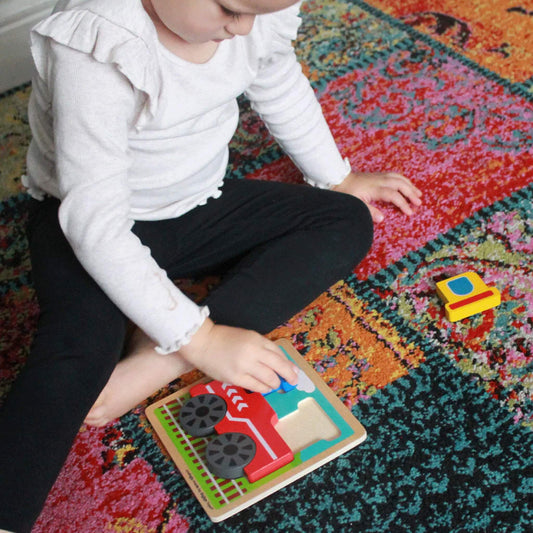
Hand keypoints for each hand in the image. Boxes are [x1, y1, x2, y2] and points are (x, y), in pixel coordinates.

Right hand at [179, 318, 297, 392]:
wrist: (203, 344)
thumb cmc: (226, 339)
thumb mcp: (249, 337)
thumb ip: (265, 348)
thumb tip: (283, 364)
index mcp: (256, 340)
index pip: (279, 355)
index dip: (289, 366)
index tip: (294, 372)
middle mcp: (252, 353)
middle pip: (278, 368)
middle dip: (287, 377)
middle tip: (290, 382)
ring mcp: (244, 366)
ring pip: (269, 380)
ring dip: (275, 384)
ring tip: (274, 384)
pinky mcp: (235, 378)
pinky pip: (256, 387)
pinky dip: (264, 389)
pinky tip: (265, 388)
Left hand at [332, 171, 421, 222]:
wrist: (338, 178)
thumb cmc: (346, 193)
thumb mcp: (355, 205)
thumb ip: (369, 211)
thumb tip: (382, 218)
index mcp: (374, 188)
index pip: (393, 195)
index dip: (403, 204)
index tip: (409, 213)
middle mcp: (379, 180)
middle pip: (400, 184)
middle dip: (411, 193)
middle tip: (419, 202)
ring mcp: (379, 176)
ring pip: (399, 178)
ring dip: (409, 185)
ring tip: (418, 193)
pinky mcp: (377, 175)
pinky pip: (394, 175)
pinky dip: (403, 180)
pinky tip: (407, 185)